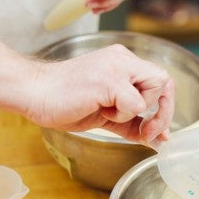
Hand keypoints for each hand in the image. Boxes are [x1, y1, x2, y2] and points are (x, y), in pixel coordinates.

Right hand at [24, 44, 173, 144]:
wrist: (34, 93)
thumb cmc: (64, 102)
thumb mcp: (107, 115)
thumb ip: (134, 125)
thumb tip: (160, 140)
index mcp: (123, 62)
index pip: (160, 80)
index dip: (164, 106)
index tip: (154, 130)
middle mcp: (122, 59)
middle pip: (164, 80)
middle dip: (162, 111)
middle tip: (147, 131)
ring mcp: (116, 66)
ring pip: (154, 87)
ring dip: (137, 110)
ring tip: (110, 112)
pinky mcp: (108, 79)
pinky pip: (135, 103)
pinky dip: (123, 115)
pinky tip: (100, 110)